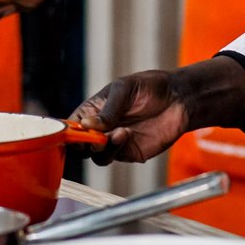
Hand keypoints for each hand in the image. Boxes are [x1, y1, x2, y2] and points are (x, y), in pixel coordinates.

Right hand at [71, 70, 191, 164]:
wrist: (178, 98)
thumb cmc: (149, 87)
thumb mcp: (124, 89)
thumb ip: (107, 110)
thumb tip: (86, 125)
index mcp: (92, 110)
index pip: (71, 125)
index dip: (65, 131)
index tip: (69, 132)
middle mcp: (100, 129)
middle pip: (78, 145)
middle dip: (81, 144)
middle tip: (91, 137)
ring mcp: (113, 142)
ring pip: (95, 155)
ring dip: (100, 147)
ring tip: (117, 131)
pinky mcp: (128, 152)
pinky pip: (114, 157)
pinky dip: (115, 148)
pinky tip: (125, 134)